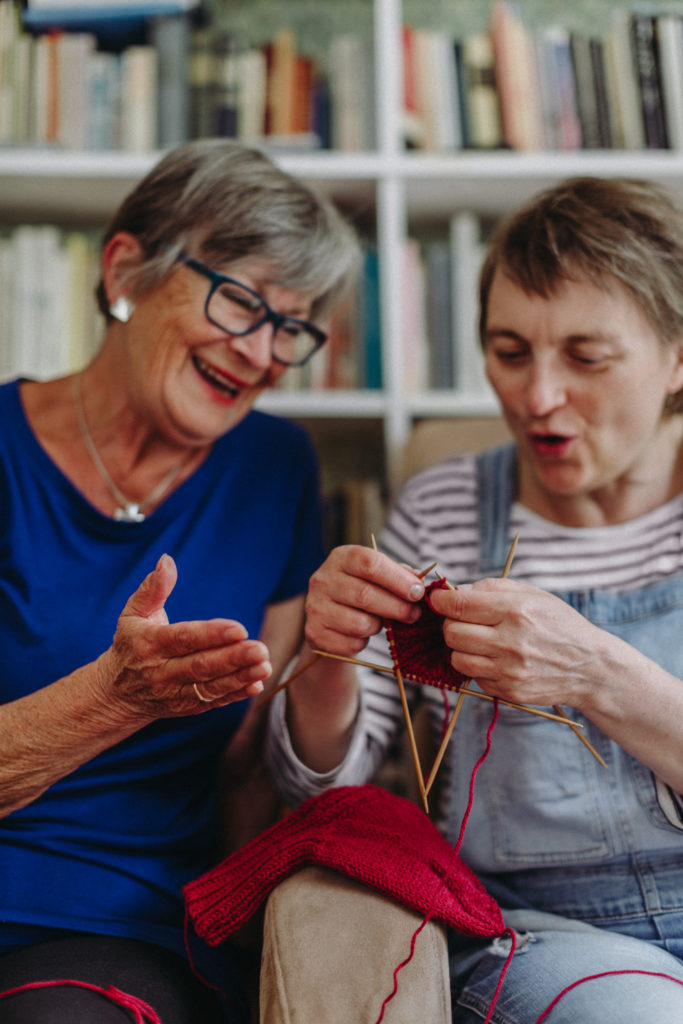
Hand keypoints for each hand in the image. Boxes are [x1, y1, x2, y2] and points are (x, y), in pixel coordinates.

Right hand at [96, 554, 271, 720]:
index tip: (239, 629)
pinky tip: (256, 685)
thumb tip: (167, 560)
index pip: (184, 638)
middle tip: (260, 649)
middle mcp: (161, 672)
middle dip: (233, 658)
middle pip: (201, 666)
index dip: (212, 635)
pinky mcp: (185, 708)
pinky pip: (213, 702)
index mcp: (149, 644)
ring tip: (265, 666)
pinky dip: (235, 695)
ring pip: (210, 687)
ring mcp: (173, 693)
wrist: (116, 693)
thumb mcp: (134, 613)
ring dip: (240, 677)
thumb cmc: (131, 643)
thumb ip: (153, 588)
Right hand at [304, 544, 424, 656]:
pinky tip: (362, 633)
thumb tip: (419, 583)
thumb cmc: (362, 589)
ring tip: (382, 622)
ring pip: (360, 623)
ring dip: (379, 626)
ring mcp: (314, 607)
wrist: (332, 616)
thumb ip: (400, 574)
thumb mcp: (379, 575)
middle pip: (366, 595)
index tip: (417, 592)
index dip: (398, 579)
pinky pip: (351, 644)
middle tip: (414, 614)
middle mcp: (322, 579)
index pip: (370, 563)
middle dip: (398, 607)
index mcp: (341, 557)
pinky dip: (364, 642)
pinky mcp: (315, 633)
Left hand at [429, 578, 599, 708]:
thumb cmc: (559, 624)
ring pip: (457, 658)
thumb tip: (453, 591)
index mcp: (516, 611)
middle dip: (450, 624)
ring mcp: (509, 670)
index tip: (437, 600)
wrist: (591, 667)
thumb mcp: (533, 595)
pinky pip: (474, 678)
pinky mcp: (509, 691)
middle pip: (452, 633)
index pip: (459, 605)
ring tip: (477, 641)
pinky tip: (495, 659)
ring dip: (461, 648)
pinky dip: (478, 667)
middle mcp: (511, 642)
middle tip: (461, 621)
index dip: (441, 601)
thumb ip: (492, 588)